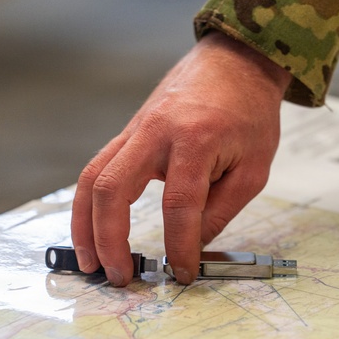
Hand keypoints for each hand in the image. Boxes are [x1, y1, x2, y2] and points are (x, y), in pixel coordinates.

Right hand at [71, 32, 290, 285]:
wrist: (235, 62)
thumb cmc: (249, 113)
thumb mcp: (254, 167)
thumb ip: (221, 210)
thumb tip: (192, 248)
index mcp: (195, 140)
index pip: (179, 205)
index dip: (179, 245)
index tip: (183, 273)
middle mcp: (156, 132)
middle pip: (113, 189)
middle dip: (109, 239)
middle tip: (118, 276)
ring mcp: (135, 130)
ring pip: (92, 178)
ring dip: (84, 225)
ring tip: (89, 262)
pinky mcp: (127, 133)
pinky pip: (97, 169)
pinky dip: (89, 204)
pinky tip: (91, 231)